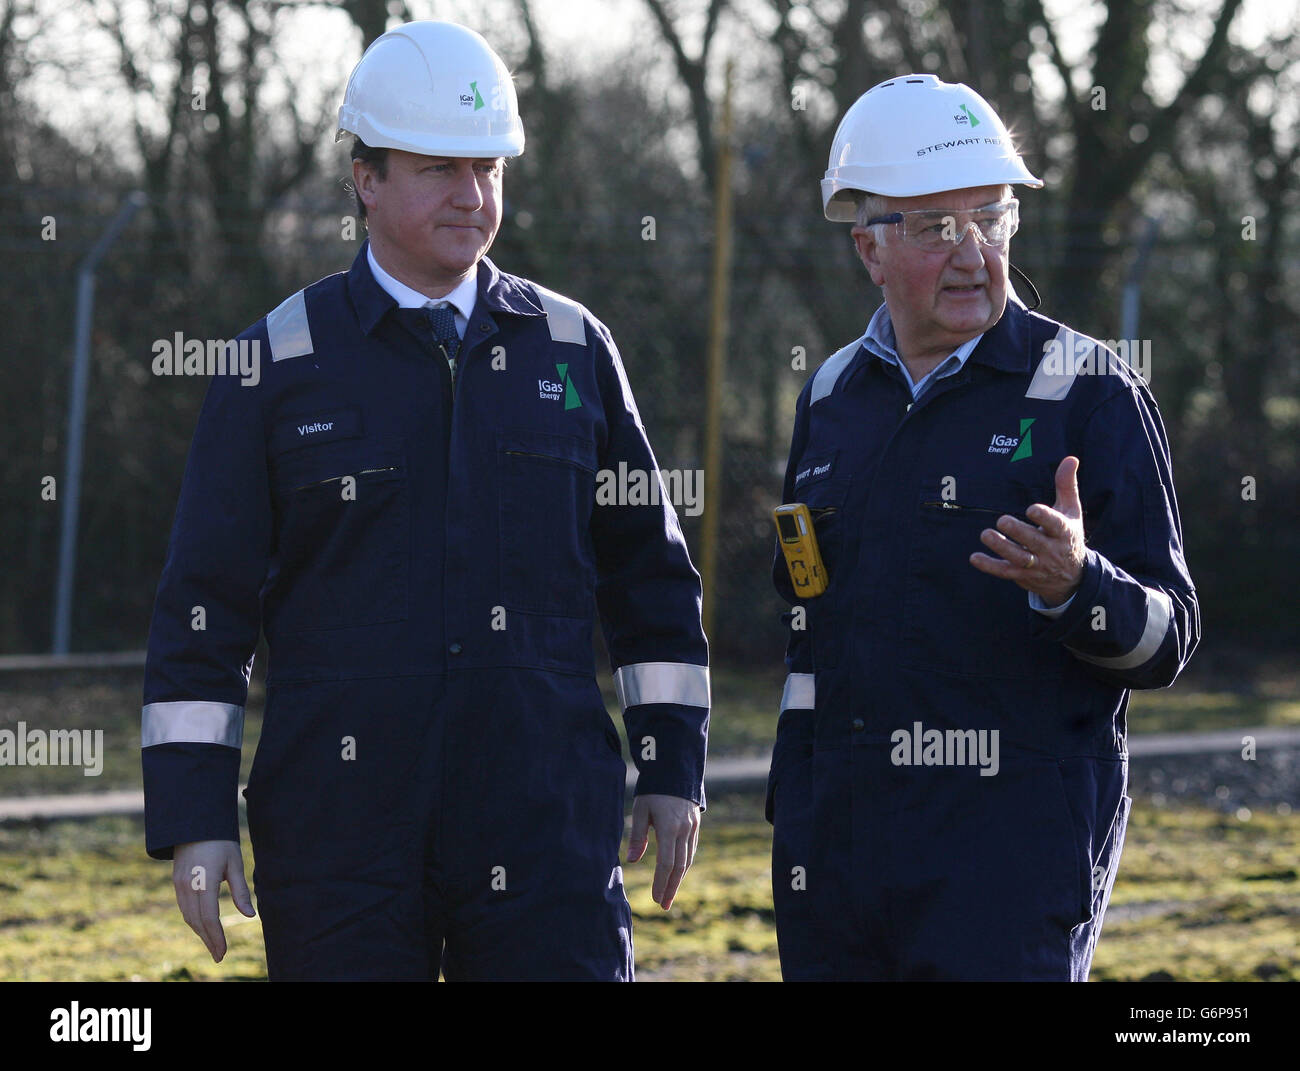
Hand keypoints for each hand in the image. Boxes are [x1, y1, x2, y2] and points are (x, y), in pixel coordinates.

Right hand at [172, 840, 254, 962]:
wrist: (196, 822)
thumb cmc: (221, 841)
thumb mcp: (235, 864)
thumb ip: (241, 891)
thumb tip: (250, 915)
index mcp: (204, 882)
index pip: (210, 918)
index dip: (216, 937)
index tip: (224, 952)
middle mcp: (188, 886)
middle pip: (197, 922)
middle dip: (208, 940)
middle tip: (219, 955)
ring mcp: (179, 884)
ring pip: (188, 916)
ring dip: (200, 932)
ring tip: (213, 944)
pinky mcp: (176, 881)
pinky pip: (183, 907)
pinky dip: (193, 920)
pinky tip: (202, 926)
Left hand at [626, 793, 700, 909]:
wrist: (675, 770)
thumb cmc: (653, 789)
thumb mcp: (641, 809)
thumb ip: (637, 835)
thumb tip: (632, 860)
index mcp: (669, 827)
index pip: (666, 863)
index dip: (660, 882)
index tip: (655, 898)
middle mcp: (684, 830)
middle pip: (679, 866)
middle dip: (670, 887)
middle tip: (663, 905)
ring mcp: (692, 828)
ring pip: (687, 859)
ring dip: (678, 879)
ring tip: (669, 894)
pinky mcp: (695, 825)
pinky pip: (691, 850)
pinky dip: (684, 865)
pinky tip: (678, 873)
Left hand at [969, 456, 1085, 606]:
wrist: (1072, 577)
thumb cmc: (1067, 536)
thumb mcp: (1071, 511)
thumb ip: (1066, 485)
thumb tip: (1070, 458)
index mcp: (1064, 532)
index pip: (1056, 525)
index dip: (1044, 518)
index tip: (1032, 509)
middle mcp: (1051, 550)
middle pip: (1034, 542)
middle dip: (1018, 532)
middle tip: (1002, 520)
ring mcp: (1036, 565)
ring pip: (1019, 558)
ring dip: (1001, 547)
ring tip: (986, 534)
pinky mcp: (1022, 576)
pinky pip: (1005, 572)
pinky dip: (989, 566)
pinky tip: (974, 557)